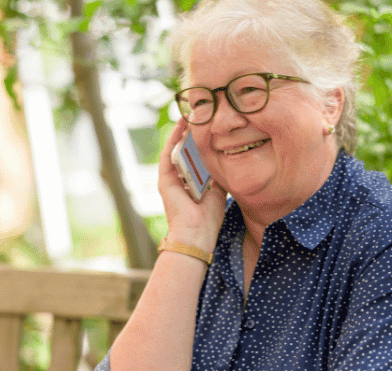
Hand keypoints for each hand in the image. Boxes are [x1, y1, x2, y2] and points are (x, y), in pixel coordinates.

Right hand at [158, 119, 226, 251]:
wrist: (196, 235)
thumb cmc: (208, 220)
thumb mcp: (218, 192)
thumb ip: (218, 177)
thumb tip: (227, 160)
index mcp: (192, 183)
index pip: (197, 157)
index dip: (202, 141)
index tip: (212, 126)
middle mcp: (179, 179)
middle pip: (186, 150)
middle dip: (193, 132)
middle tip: (202, 113)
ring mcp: (170, 178)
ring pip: (177, 149)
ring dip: (184, 130)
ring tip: (193, 113)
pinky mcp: (164, 179)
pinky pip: (169, 154)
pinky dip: (175, 139)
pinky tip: (182, 125)